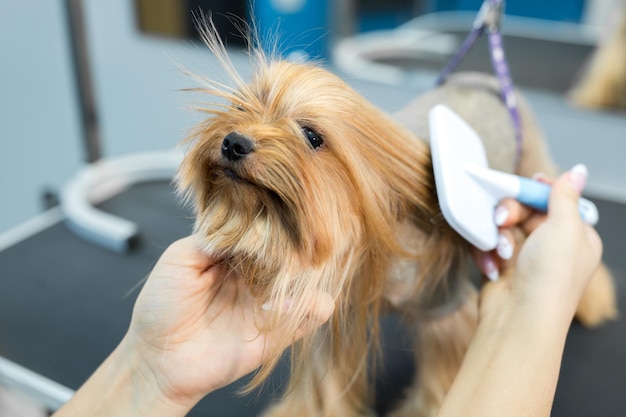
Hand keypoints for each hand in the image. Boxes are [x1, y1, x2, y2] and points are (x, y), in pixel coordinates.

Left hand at [121, 236, 333, 409]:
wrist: (156, 360)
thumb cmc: (160, 307)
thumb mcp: (178, 259)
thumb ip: (213, 236)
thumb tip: (247, 223)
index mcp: (234, 253)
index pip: (265, 230)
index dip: (272, 224)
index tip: (275, 220)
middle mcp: (256, 274)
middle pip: (290, 251)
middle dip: (291, 247)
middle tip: (280, 252)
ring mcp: (270, 301)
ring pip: (308, 279)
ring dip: (305, 275)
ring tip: (281, 282)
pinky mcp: (280, 331)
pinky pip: (314, 314)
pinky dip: (315, 305)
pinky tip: (285, 306)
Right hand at [475, 165, 602, 318]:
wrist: (518, 319)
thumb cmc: (550, 276)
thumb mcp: (565, 228)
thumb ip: (565, 196)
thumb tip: (579, 171)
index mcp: (577, 236)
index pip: (558, 201)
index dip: (540, 190)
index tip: (527, 182)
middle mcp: (553, 246)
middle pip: (526, 210)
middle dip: (511, 212)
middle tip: (502, 218)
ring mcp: (527, 257)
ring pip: (504, 226)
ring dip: (498, 235)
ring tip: (501, 252)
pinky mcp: (502, 267)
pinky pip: (489, 244)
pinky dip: (488, 252)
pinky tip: (493, 265)